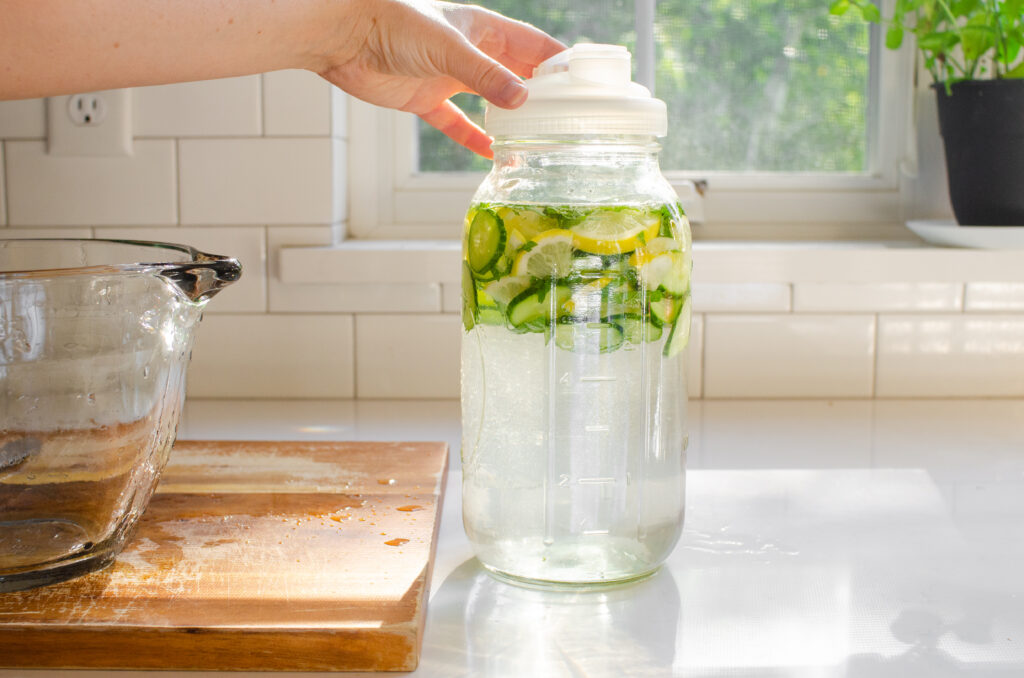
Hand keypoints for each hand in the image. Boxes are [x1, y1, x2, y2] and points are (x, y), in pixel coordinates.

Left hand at [318, 0, 563, 156]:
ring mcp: (447, 76)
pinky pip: (455, 122)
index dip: (558, 64)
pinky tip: (490, 155)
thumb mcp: (448, 48)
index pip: (532, 46)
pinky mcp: (424, 98)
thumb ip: (485, 76)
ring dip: (509, 121)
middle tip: (567, 121)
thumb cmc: (393, 23)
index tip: (584, 86)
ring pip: (488, 101)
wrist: (343, 35)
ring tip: (535, 142)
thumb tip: (523, 101)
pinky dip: (471, 137)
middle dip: (539, 96)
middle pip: (515, 75)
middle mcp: (469, 52)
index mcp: (481, 28)